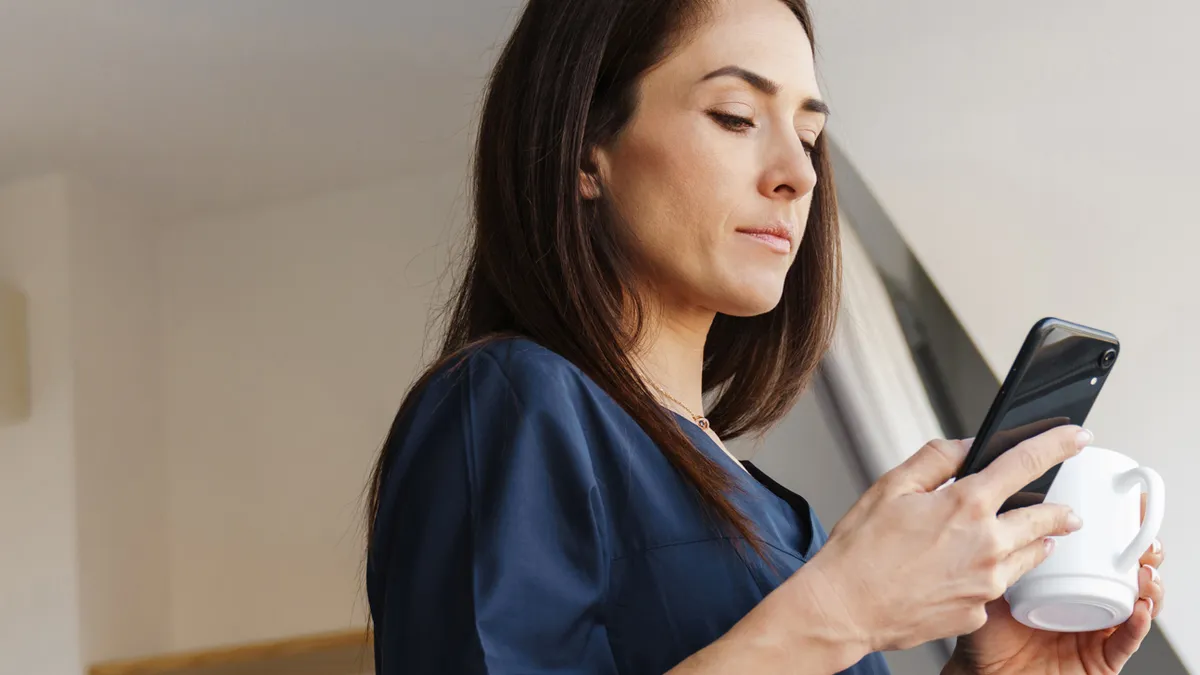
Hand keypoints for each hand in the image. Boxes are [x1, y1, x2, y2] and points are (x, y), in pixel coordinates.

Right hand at [804, 425, 1089, 651]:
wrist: (844, 609)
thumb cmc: (859, 551)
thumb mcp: (890, 487)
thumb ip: (935, 460)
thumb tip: (966, 446)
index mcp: (964, 505)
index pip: (1025, 463)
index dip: (1057, 444)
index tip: (1076, 436)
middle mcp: (985, 545)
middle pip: (1044, 519)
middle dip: (1061, 511)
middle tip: (1067, 510)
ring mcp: (985, 584)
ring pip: (1028, 557)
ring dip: (1034, 544)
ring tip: (1030, 540)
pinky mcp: (977, 613)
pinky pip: (996, 589)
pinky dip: (992, 577)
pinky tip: (969, 574)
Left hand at [948, 494, 1165, 673]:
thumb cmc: (987, 634)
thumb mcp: (995, 582)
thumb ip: (1003, 552)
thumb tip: (1007, 509)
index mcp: (1066, 581)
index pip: (1100, 551)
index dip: (1118, 530)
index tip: (1129, 506)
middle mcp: (1087, 602)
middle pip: (1127, 572)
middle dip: (1143, 551)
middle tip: (1144, 536)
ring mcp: (1097, 630)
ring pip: (1137, 603)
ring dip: (1149, 585)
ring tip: (1144, 569)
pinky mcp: (1101, 659)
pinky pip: (1126, 642)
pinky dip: (1138, 625)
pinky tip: (1140, 609)